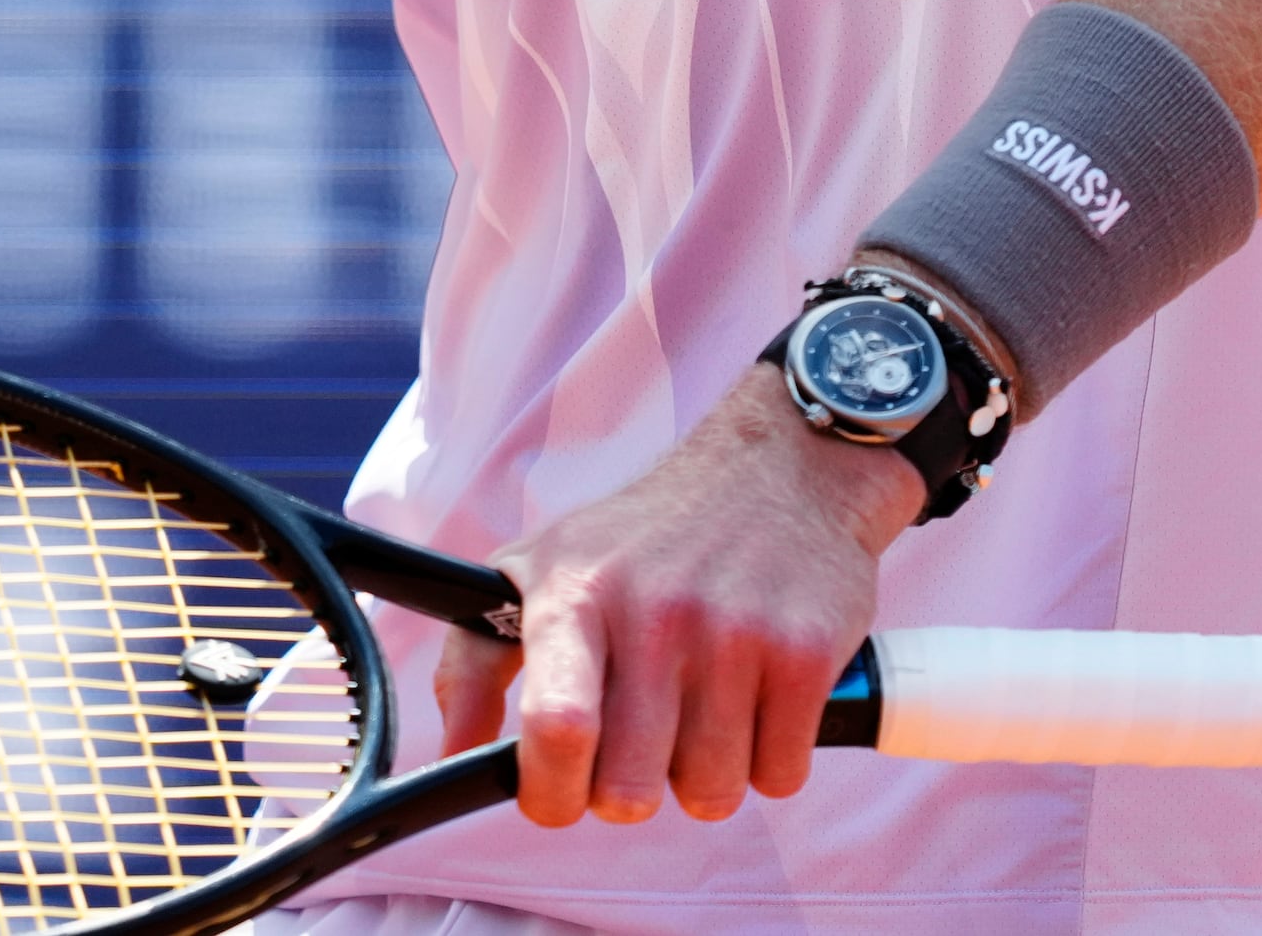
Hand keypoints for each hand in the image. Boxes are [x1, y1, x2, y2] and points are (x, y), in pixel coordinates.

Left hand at [434, 362, 921, 829]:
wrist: (776, 468)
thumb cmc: (640, 539)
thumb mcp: (538, 568)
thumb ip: (476, 663)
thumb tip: (454, 757)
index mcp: (576, 595)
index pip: (558, 727)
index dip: (551, 793)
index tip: (557, 792)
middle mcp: (655, 612)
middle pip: (629, 791)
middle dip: (631, 787)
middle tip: (642, 736)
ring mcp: (736, 634)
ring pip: (710, 794)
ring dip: (705, 772)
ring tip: (703, 705)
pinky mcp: (807, 655)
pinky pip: (780, 777)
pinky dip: (770, 758)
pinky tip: (758, 697)